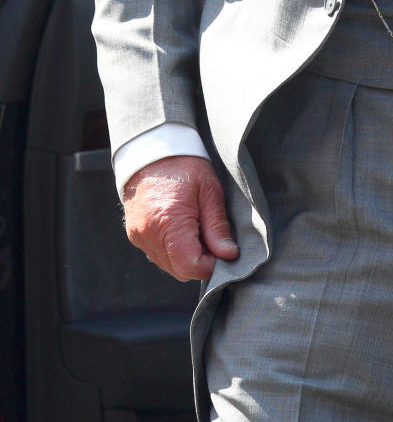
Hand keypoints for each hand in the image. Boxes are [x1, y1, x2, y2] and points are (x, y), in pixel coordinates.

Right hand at [122, 154, 238, 281]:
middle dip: (201, 261)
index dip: (212, 264)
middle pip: (180, 270)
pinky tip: (183, 229)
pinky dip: (174, 250)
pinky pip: (158, 255)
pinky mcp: (135, 236)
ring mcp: (139, 237)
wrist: (152, 150)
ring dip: (187, 256)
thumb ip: (218, 227)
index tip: (222, 250)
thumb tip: (228, 255)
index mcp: (168, 223)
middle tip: (212, 237)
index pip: (191, 267)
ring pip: (169, 265)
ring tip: (197, 228)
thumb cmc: (184, 167)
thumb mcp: (210, 192)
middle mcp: (149, 235)